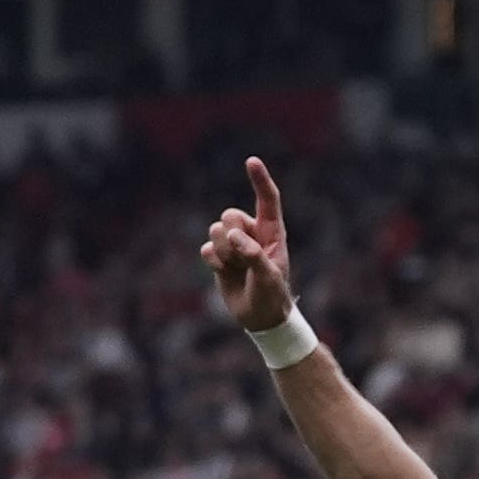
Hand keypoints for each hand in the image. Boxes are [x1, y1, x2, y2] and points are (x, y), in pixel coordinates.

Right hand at [200, 157, 296, 330]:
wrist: (259, 317)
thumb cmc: (272, 295)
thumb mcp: (268, 276)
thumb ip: (253, 254)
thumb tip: (230, 234)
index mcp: (271, 231)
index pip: (267, 200)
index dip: (259, 180)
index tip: (251, 161)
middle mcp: (251, 233)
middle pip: (230, 214)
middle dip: (231, 234)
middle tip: (244, 257)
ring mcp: (234, 244)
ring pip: (215, 230)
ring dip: (223, 252)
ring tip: (237, 268)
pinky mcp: (219, 257)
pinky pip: (206, 248)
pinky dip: (214, 262)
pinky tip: (225, 273)